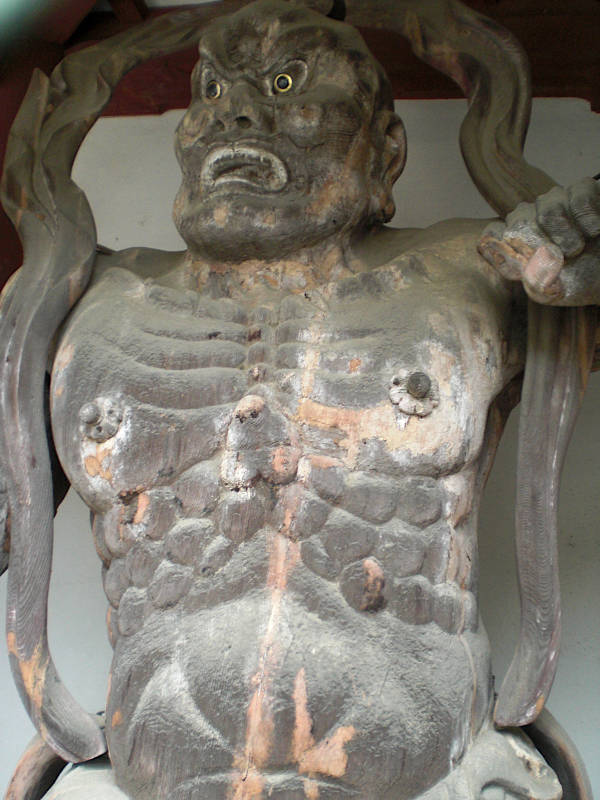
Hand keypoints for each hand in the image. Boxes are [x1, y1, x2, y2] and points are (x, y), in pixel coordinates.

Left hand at [479, 178, 599, 304]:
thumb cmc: (579, 280)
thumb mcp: (551, 292)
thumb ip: (533, 282)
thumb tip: (529, 260)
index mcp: (513, 240)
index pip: (491, 237)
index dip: (507, 255)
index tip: (525, 268)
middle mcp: (530, 215)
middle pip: (518, 224)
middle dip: (541, 248)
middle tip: (561, 260)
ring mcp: (555, 200)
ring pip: (548, 211)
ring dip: (567, 237)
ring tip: (579, 249)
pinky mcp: (583, 189)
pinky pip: (578, 200)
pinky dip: (588, 221)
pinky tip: (595, 231)